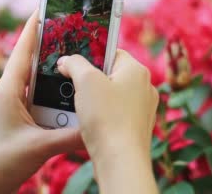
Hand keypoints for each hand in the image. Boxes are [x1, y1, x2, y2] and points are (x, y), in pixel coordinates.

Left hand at [0, 11, 83, 193]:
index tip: (44, 6)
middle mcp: (9, 92)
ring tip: (73, 53)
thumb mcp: (39, 147)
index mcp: (8, 91)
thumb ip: (69, 136)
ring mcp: (14, 104)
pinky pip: (38, 95)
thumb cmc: (1, 163)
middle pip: (31, 59)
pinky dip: (52, 89)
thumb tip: (95, 125)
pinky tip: (68, 90)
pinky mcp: (19, 116)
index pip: (22, 51)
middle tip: (68, 28)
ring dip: (52, 66)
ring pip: (36, 78)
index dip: (34, 28)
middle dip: (49, 43)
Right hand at [57, 51, 158, 193]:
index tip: (73, 63)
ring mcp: (143, 109)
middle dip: (90, 79)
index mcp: (137, 70)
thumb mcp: (85, 81)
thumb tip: (66, 61)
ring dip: (94, 99)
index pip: (111, 51)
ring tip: (79, 106)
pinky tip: (89, 124)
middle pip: (111, 73)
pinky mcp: (137, 127)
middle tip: (72, 85)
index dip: (90, 55)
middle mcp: (145, 87)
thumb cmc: (106, 118)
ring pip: (113, 95)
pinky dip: (102, 115)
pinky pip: (116, 114)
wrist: (120, 161)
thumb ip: (74, 64)